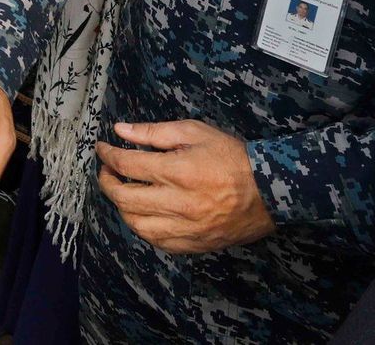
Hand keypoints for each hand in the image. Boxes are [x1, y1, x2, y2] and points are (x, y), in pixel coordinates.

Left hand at [95, 121, 275, 253]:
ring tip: (123, 192)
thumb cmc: (233, 157)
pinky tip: (143, 214)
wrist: (272, 191)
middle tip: (107, 171)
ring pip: (137, 224)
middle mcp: (179, 203)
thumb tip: (121, 131)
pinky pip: (159, 242)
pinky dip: (144, 228)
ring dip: (122, 208)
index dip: (108, 155)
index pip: (127, 164)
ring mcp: (187, 227)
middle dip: (107, 182)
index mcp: (178, 171)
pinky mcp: (196, 243)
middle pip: (124, 197)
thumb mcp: (195, 132)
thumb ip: (155, 132)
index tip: (102, 149)